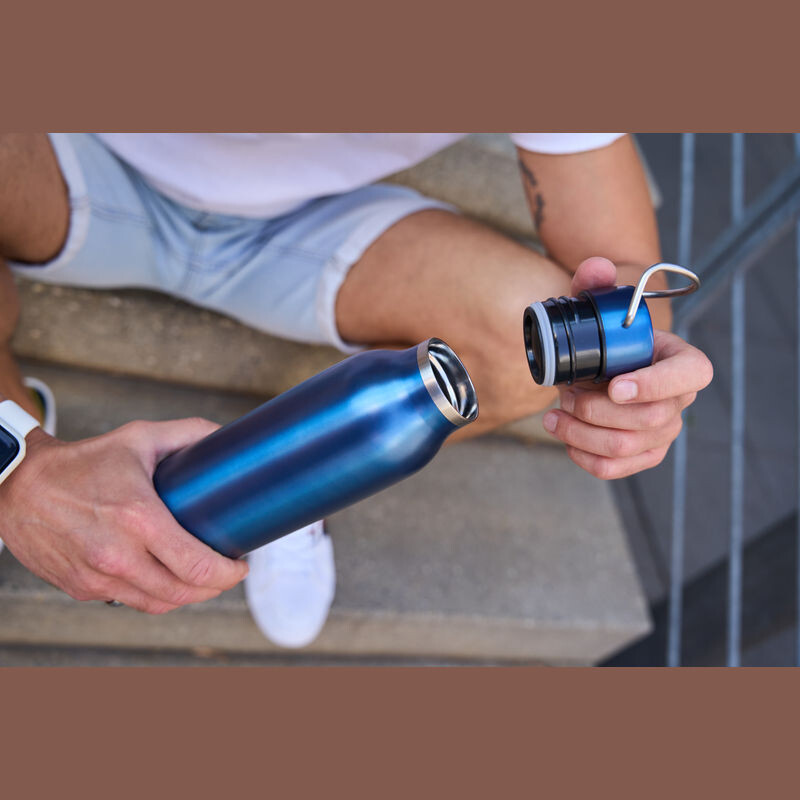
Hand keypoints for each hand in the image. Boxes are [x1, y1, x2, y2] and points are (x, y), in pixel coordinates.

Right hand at [0, 418, 248, 612]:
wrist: (19, 486)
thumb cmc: (83, 462)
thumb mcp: (139, 438)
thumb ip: (188, 434)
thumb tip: (225, 437)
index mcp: (138, 519)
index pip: (198, 567)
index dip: (229, 573)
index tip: (240, 563)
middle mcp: (118, 556)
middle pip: (184, 593)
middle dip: (215, 587)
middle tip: (227, 570)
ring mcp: (97, 578)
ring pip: (159, 604)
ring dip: (188, 596)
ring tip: (202, 577)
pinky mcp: (81, 588)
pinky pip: (131, 602)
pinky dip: (155, 595)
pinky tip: (167, 578)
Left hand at [541, 257, 712, 479]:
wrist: (596, 362)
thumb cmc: (603, 334)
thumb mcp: (597, 304)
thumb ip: (594, 281)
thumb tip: (596, 267)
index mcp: (681, 360)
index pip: (692, 376)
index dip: (655, 385)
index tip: (613, 386)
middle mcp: (679, 400)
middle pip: (650, 419)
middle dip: (597, 409)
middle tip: (566, 392)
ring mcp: (662, 432)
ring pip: (626, 447)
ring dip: (581, 431)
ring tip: (555, 411)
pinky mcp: (640, 455)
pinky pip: (614, 469)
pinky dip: (582, 456)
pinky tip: (563, 435)